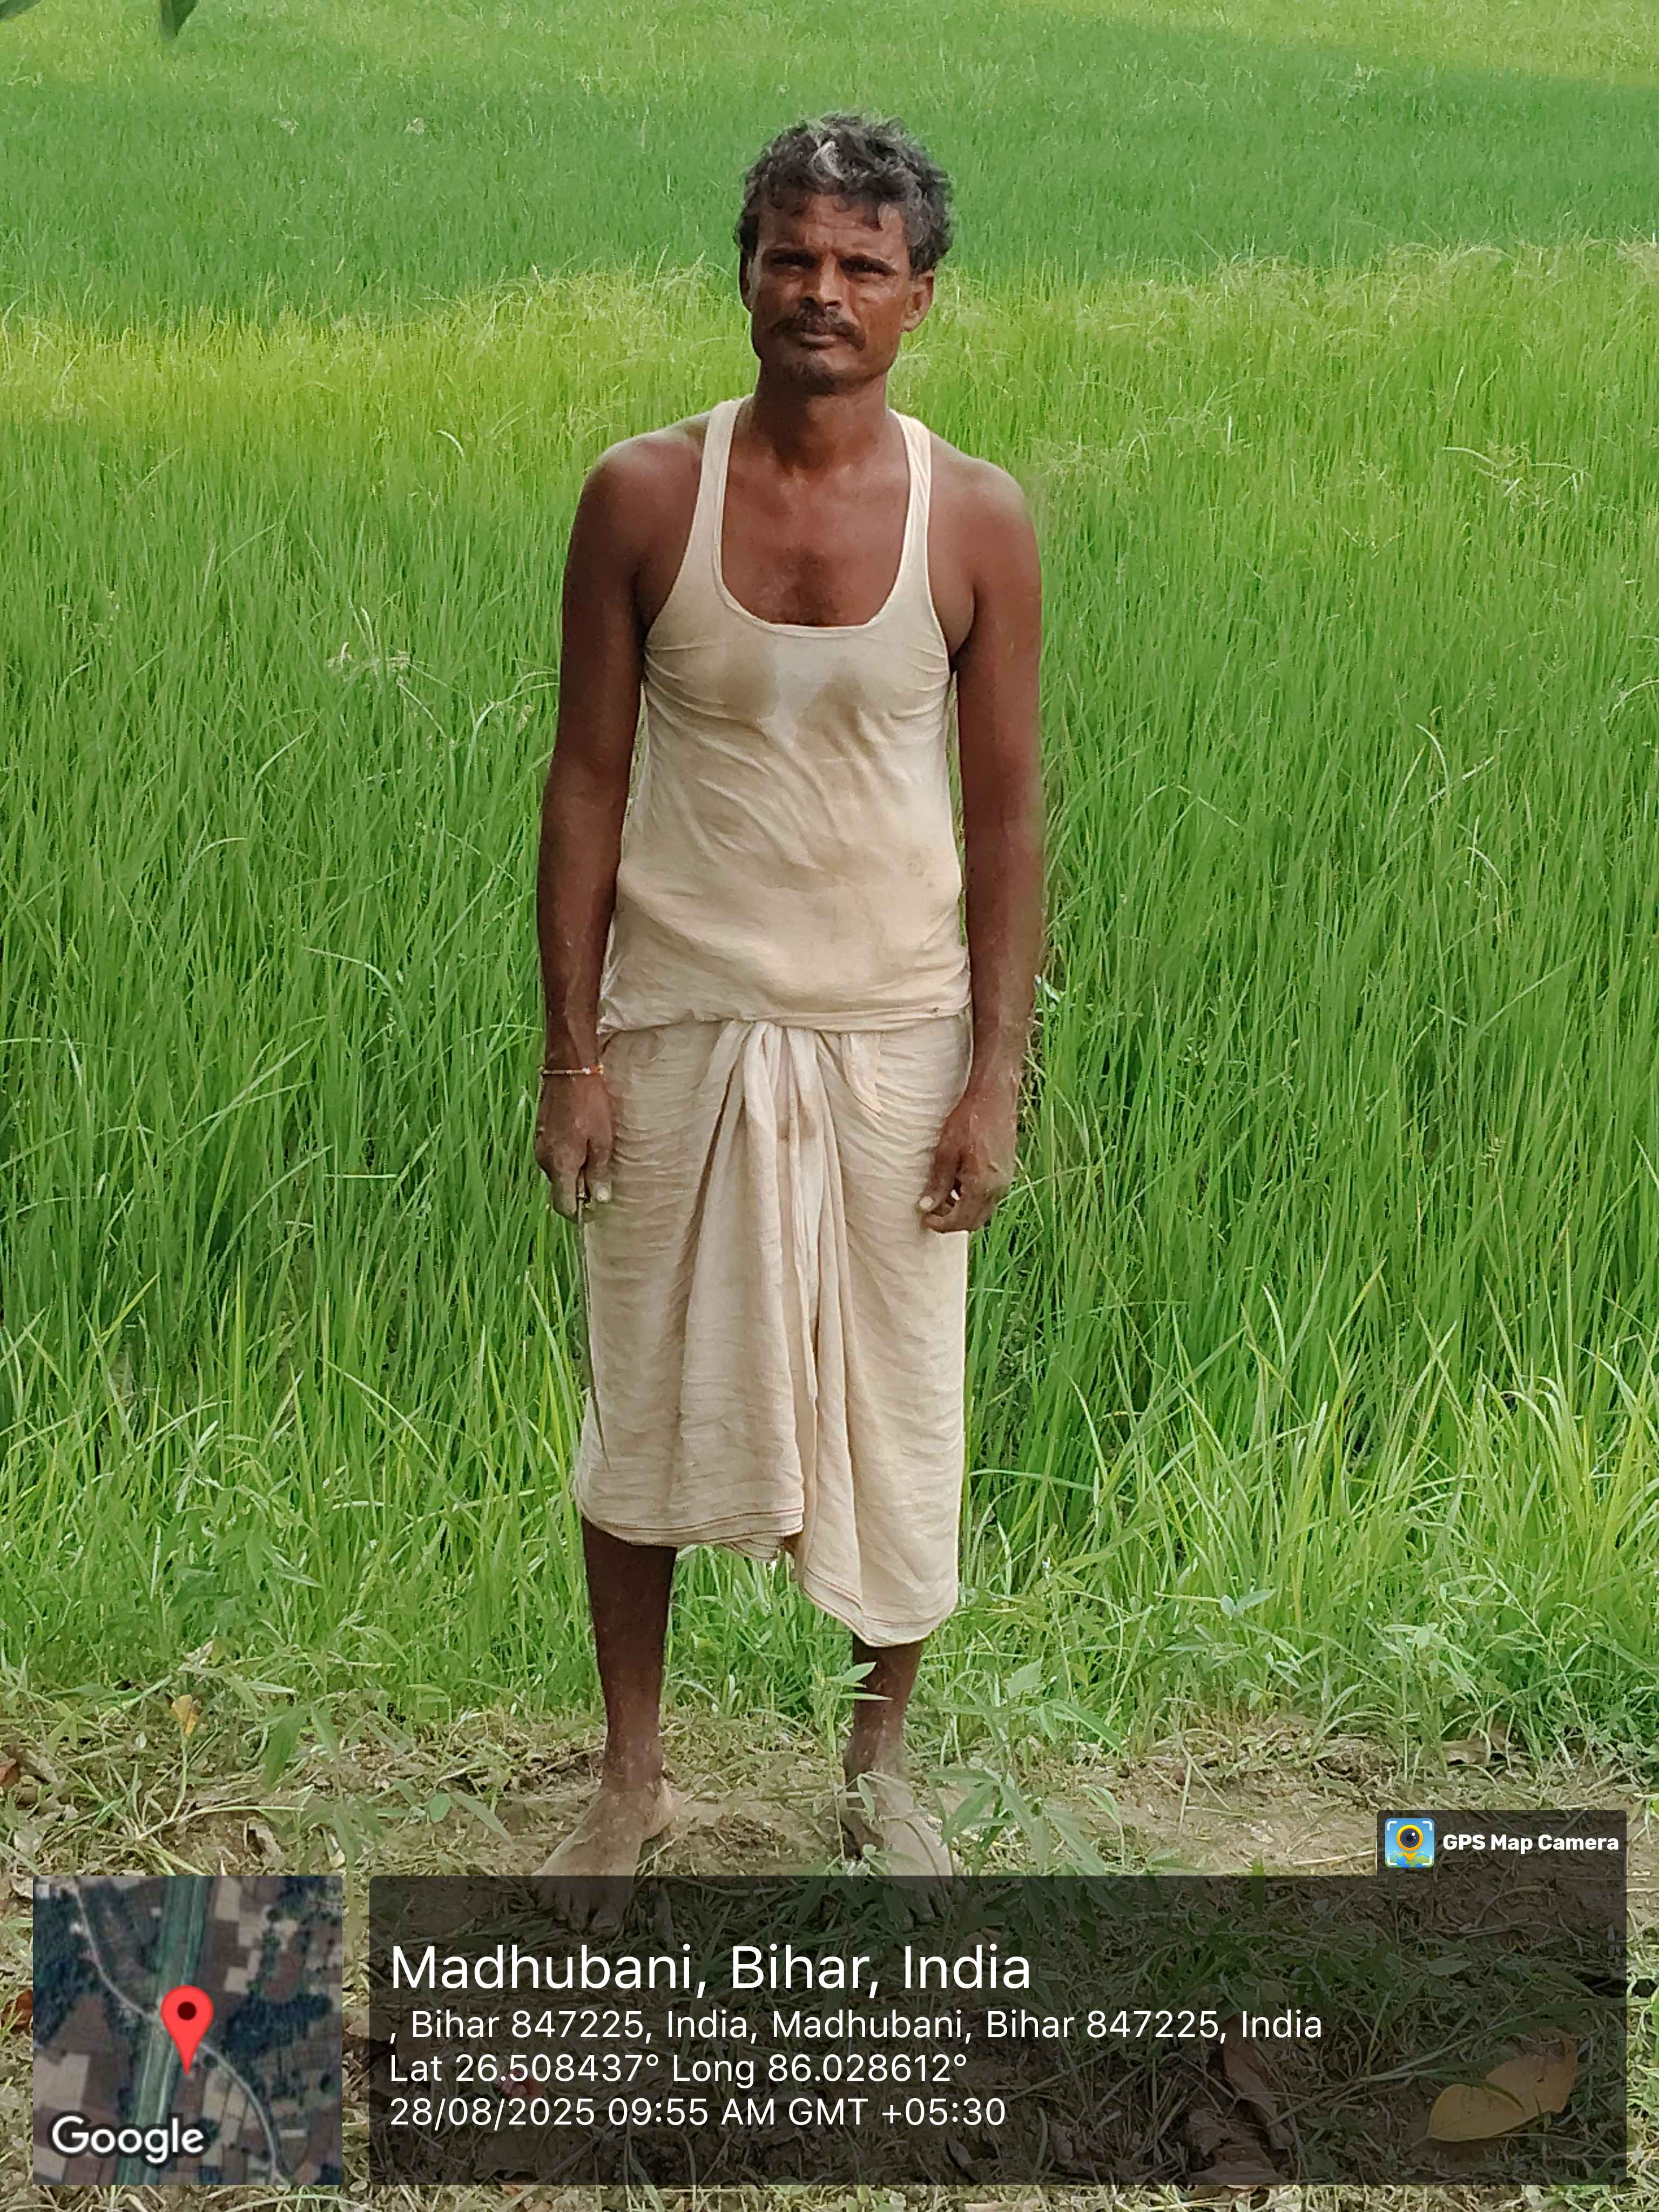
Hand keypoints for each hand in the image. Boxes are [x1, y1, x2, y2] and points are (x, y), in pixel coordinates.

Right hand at [535, 1071, 614, 1219]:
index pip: (563, 1205)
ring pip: (557, 1172)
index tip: (593, 1211)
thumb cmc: (590, 1104)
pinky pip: (553, 1156)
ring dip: (573, 1172)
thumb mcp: (603, 1141)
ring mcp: (540, 1146)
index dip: (578, 1213)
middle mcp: (545, 1160)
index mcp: (561, 1165)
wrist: (568, 1070)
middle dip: (577, 1191)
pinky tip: (584, 1143)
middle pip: (559, 1189)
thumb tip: (599, 1199)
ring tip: (595, 1156)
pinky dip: (568, 1158)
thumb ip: (598, 1172)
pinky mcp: (540, 1134)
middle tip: (600, 1180)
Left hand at [917, 1076, 1017, 1233]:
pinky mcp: (1006, 1172)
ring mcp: (1005, 1181)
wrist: (994, 1097)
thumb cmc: (968, 1121)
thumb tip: (925, 1208)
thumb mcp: (945, 1152)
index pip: (961, 1221)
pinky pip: (989, 1197)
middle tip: (931, 1211)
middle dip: (952, 1221)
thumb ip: (938, 1183)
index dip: (941, 1225)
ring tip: (942, 1195)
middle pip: (974, 1221)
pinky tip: (958, 1182)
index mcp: (983, 1186)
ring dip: (962, 1210)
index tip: (925, 1219)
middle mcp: (998, 1189)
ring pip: (982, 1210)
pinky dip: (972, 1198)